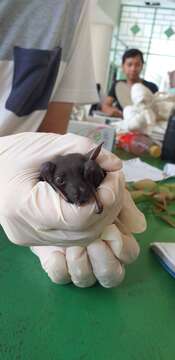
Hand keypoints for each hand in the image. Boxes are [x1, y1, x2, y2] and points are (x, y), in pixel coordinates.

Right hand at [0, 132, 145, 286]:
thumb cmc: (11, 153)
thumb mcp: (46, 144)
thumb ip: (82, 150)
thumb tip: (115, 165)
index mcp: (25, 207)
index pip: (79, 217)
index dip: (105, 199)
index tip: (114, 176)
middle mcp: (29, 231)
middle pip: (86, 232)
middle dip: (110, 206)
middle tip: (114, 181)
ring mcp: (32, 240)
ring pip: (83, 239)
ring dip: (103, 215)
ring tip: (106, 190)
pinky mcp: (36, 241)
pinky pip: (72, 237)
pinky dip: (89, 220)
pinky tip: (91, 201)